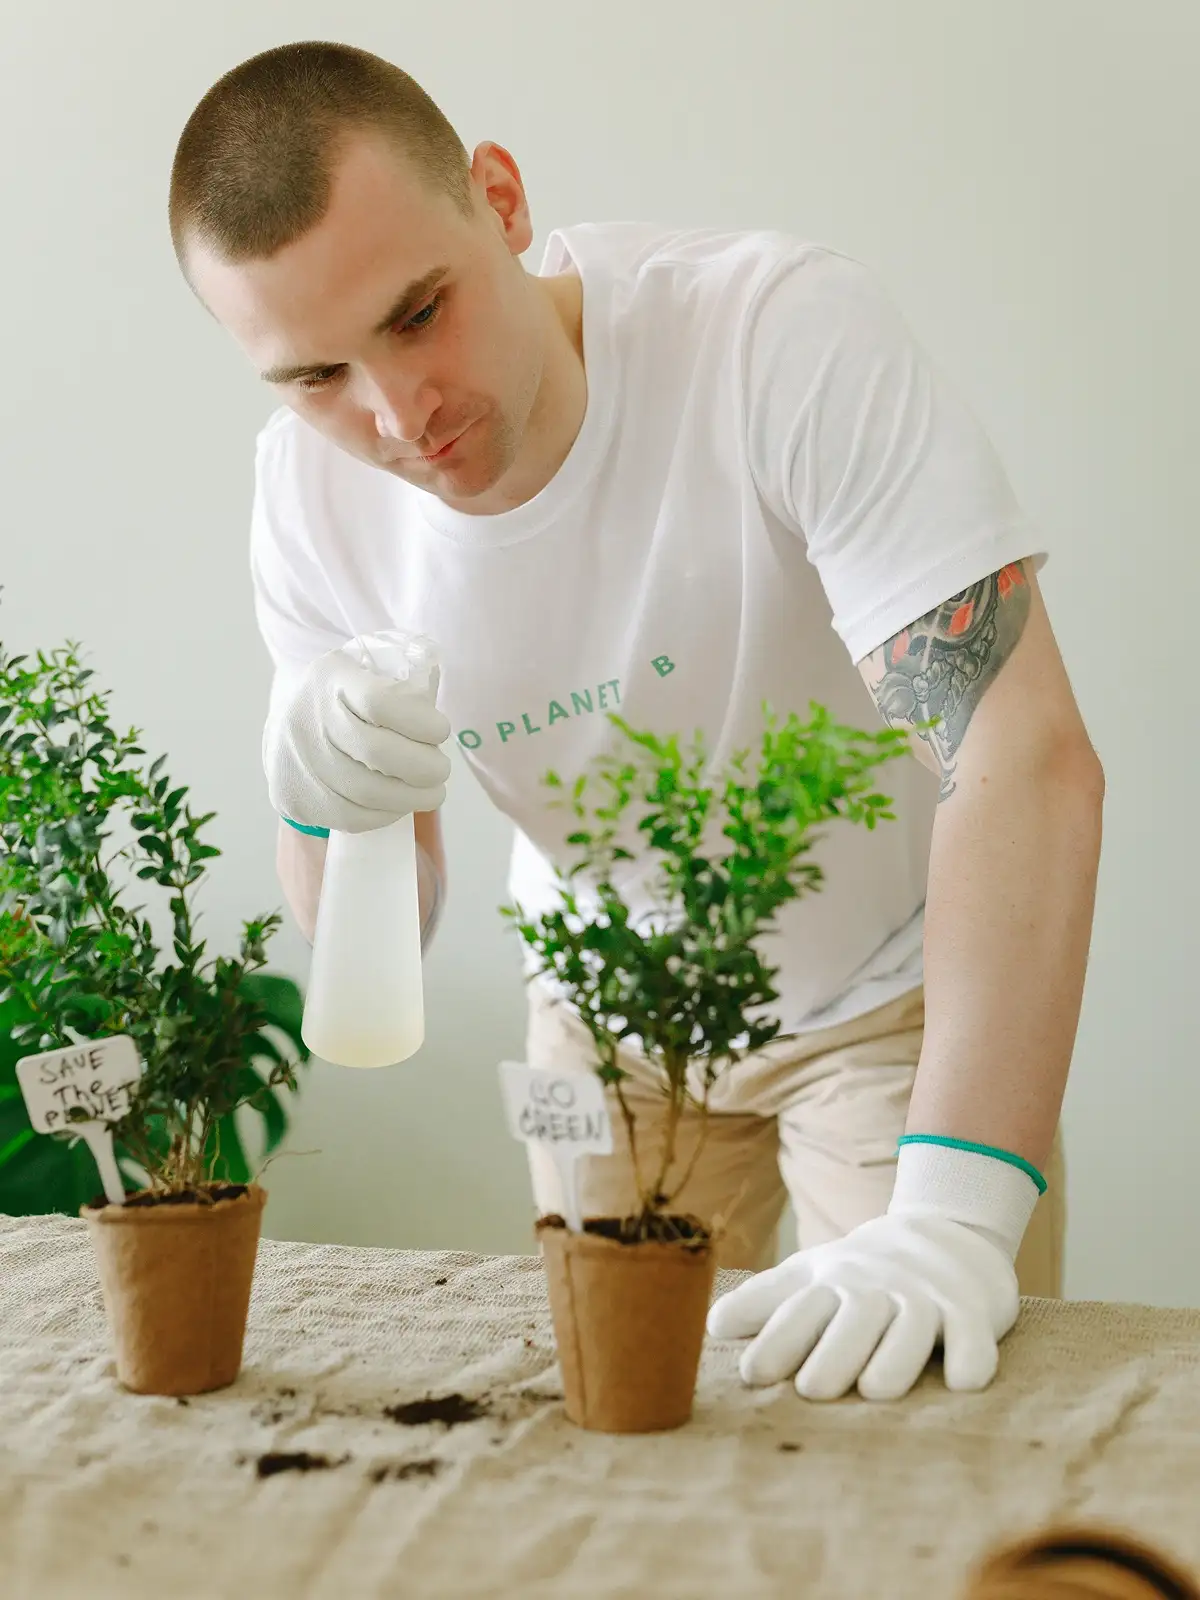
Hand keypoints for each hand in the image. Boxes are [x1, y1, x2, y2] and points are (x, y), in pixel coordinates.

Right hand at [264, 647, 451, 832]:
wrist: (290, 726)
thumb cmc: (346, 700)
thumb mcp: (368, 672)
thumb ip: (405, 685)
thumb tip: (435, 715)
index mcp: (332, 678)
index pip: (381, 702)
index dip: (421, 722)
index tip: (440, 731)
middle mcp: (307, 718)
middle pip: (377, 752)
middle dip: (424, 767)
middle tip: (441, 770)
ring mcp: (298, 762)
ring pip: (367, 792)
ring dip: (412, 798)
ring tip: (432, 793)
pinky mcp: (296, 799)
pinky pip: (352, 817)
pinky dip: (386, 815)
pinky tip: (400, 805)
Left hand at [706, 1141, 1039, 1400]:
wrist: (945, 1230)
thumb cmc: (863, 1273)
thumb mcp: (811, 1277)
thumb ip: (766, 1301)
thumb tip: (712, 1325)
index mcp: (832, 1282)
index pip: (801, 1308)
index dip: (777, 1339)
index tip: (752, 1373)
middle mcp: (877, 1287)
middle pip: (855, 1317)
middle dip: (835, 1352)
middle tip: (813, 1390)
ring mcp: (925, 1297)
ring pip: (912, 1326)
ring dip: (896, 1356)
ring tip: (876, 1390)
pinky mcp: (971, 1309)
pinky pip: (973, 1332)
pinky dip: (970, 1354)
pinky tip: (961, 1381)